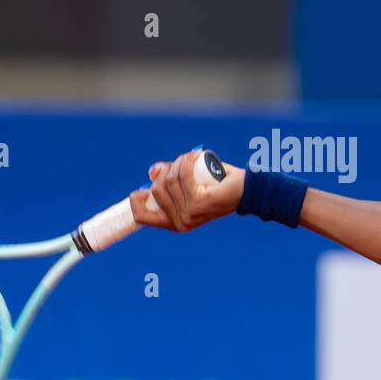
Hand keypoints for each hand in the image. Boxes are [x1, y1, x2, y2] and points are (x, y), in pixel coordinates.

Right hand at [130, 149, 245, 231]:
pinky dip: (187, 160)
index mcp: (174, 224)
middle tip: (179, 162)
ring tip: (190, 158)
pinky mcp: (199, 203)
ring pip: (170, 180)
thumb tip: (152, 172)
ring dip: (178, 162)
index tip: (142, 187)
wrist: (244, 192)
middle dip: (164, 171)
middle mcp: (180, 223)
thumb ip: (169, 180)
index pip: (141, 216)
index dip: (136, 199)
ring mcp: (189, 214)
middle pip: (156, 190)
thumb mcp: (187, 185)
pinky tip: (194, 155)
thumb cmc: (215, 188)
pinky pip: (183, 175)